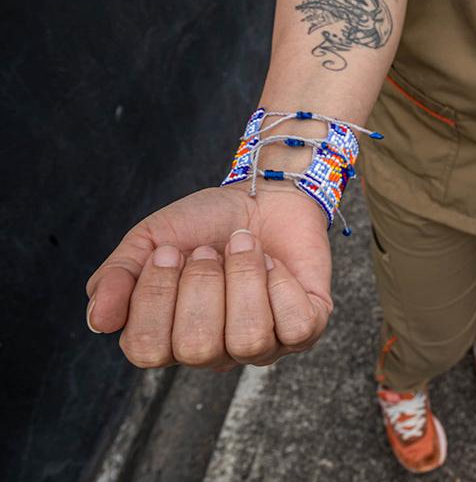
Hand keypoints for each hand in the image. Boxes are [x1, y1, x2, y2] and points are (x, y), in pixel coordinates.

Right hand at [85, 184, 332, 369]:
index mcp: (169, 337)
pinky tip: (275, 264)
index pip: (147, 350)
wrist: (264, 194)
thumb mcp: (152, 238)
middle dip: (203, 283)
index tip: (170, 251)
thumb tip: (100, 320)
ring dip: (245, 277)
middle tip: (209, 250)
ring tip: (243, 246)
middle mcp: (214, 352)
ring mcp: (262, 346)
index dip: (156, 297)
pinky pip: (296, 327)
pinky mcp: (304, 329)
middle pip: (197, 347)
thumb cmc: (206, 223)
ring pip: (249, 339)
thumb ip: (119, 275)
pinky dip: (283, 284)